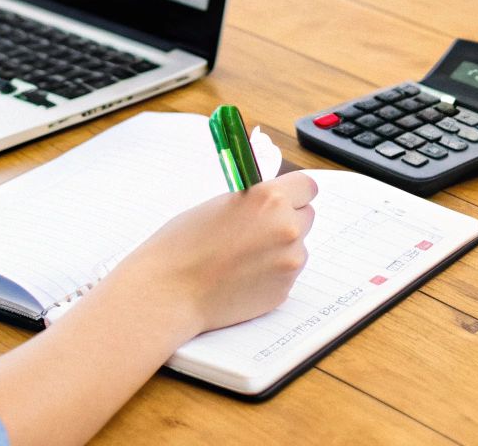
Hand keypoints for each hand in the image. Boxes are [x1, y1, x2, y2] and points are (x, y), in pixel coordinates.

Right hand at [110, 170, 317, 336]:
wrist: (170, 291)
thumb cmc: (183, 244)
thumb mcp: (220, 204)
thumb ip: (254, 200)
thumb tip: (274, 201)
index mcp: (270, 198)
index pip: (307, 186)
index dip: (293, 192)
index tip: (283, 198)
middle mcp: (287, 228)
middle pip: (306, 215)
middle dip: (288, 218)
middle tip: (259, 228)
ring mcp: (289, 262)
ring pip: (298, 247)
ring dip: (281, 248)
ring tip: (244, 256)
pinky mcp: (284, 290)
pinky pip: (287, 273)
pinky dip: (272, 273)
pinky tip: (243, 276)